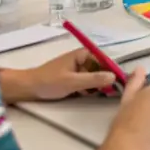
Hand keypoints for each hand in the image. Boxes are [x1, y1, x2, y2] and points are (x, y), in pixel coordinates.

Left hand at [0, 49, 115, 102]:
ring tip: (101, 95)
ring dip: (97, 85)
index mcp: (82, 54)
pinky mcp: (73, 77)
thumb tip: (114, 77)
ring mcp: (77, 68)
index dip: (112, 69)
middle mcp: (81, 59)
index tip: (120, 82)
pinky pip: (86, 81)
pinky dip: (89, 88)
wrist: (28, 88)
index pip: (104, 59)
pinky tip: (89, 95)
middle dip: (105, 79)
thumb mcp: (73, 82)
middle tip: (111, 92)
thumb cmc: (49, 82)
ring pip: (94, 76)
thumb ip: (93, 80)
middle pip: (100, 67)